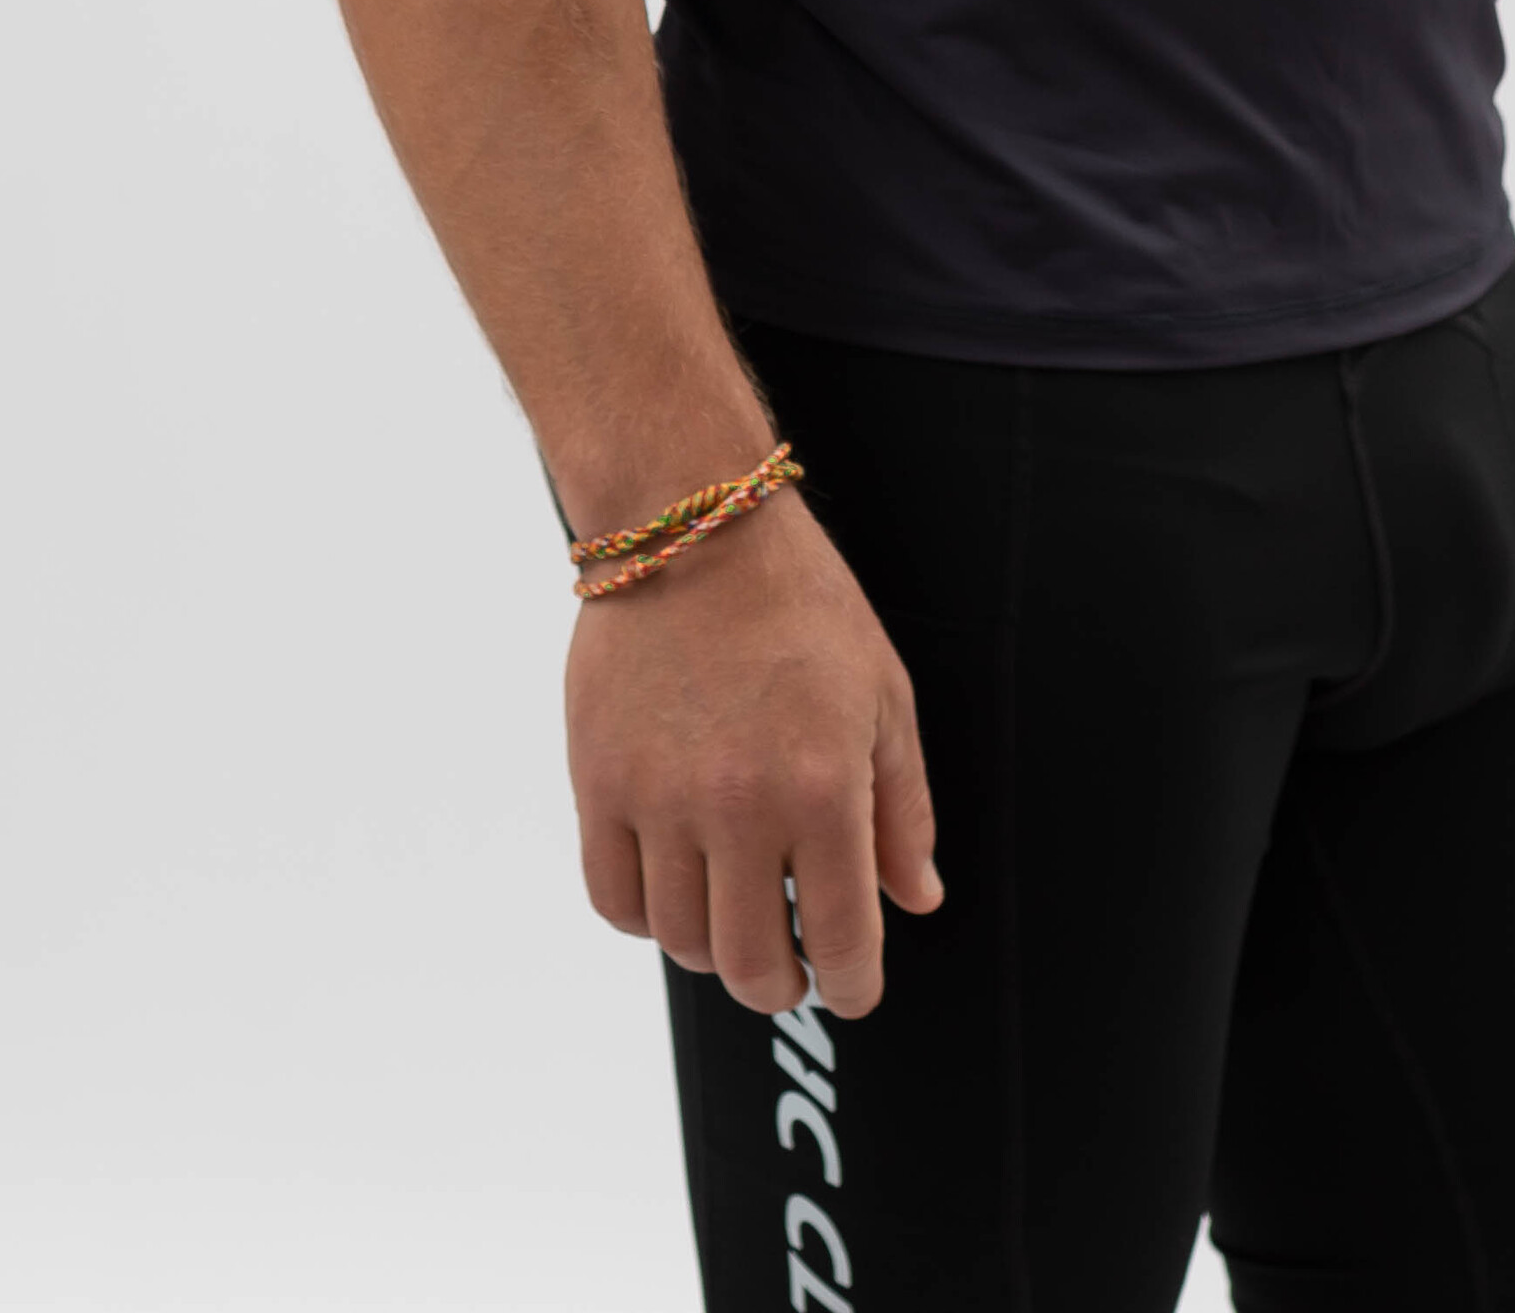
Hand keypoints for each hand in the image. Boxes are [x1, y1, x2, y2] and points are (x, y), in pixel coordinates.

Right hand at [566, 491, 942, 1015]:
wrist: (693, 527)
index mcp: (823, 789)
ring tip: (734, 914)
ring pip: (682, 941)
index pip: (840, 939)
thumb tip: (916, 898)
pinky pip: (613, 899)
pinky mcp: (598, 783)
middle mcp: (740, 807)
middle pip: (751, 965)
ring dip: (715, 949)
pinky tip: (675, 889)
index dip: (853, 984)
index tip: (852, 987)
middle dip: (782, 983)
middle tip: (791, 965)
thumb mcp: (883, 696)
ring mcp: (660, 799)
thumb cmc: (800, 604)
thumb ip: (903, 810)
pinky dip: (647, 916)